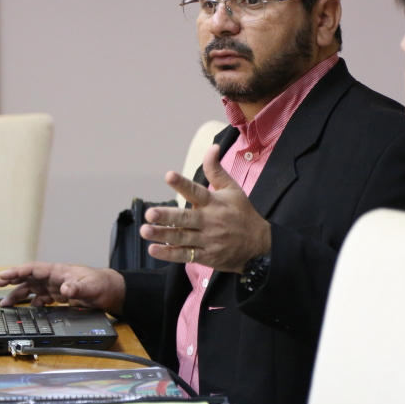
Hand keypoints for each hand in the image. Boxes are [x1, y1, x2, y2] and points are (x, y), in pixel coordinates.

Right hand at [0, 262, 125, 313]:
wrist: (110, 292)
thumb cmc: (101, 285)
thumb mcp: (90, 287)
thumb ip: (77, 288)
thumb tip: (65, 290)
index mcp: (58, 271)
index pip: (34, 269)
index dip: (17, 271)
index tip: (3, 275)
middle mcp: (54, 278)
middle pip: (29, 277)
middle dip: (12, 279)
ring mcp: (55, 287)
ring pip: (32, 289)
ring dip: (18, 295)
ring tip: (4, 304)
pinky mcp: (59, 297)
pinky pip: (40, 299)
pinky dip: (31, 305)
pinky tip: (25, 311)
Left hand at [140, 144, 270, 272]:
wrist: (260, 245)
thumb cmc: (242, 213)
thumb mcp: (233, 189)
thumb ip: (216, 170)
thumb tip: (212, 147)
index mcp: (215, 203)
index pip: (197, 191)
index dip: (183, 184)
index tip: (169, 175)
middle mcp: (210, 221)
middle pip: (186, 218)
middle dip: (167, 216)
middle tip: (149, 213)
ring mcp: (208, 240)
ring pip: (183, 237)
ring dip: (162, 235)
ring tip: (144, 231)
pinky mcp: (207, 256)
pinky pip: (186, 255)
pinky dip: (170, 254)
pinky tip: (154, 249)